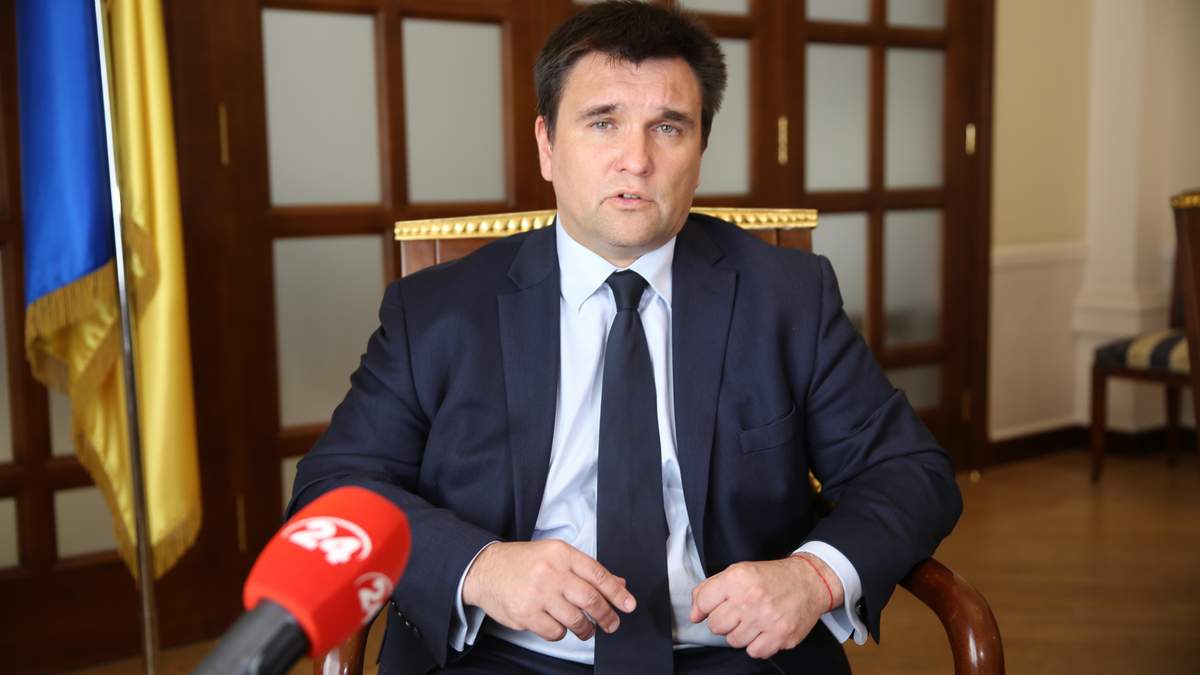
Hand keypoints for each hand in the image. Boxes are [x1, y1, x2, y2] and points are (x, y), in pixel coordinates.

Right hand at [462, 540, 636, 641]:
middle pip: (590, 599)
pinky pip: (555, 632)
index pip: (598, 574)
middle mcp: (551, 572)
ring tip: (586, 629)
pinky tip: (559, 626)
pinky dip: (562, 633)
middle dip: (606, 616)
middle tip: (612, 624)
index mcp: (562, 554)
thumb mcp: (556, 556)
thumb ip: (586, 570)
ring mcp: (538, 594)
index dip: (617, 593)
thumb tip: (618, 584)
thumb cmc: (524, 562)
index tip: (628, 605)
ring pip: (575, 619)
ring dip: (585, 628)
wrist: (485, 569)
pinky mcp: (526, 614)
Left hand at [689, 554, 842, 658]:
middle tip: (737, 613)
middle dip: (723, 622)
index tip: (711, 608)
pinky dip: (757, 644)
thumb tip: (694, 614)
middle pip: (715, 625)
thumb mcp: (739, 571)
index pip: (702, 602)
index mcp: (737, 578)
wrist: (808, 582)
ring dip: (741, 634)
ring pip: (733, 641)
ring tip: (753, 620)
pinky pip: (754, 652)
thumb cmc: (772, 578)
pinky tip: (764, 630)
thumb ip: (710, 589)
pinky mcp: (780, 635)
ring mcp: (766, 619)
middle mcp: (750, 598)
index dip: (704, 608)